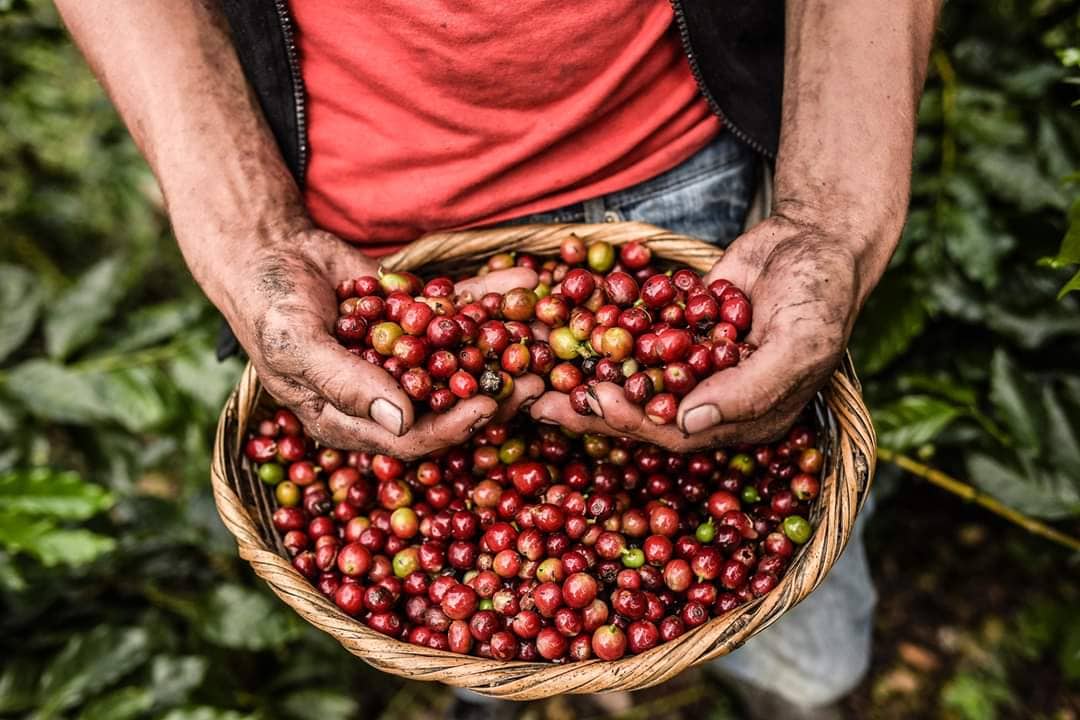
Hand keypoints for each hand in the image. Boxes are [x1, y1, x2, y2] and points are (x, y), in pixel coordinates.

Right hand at [220, 223, 541, 459]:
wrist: (269, 250)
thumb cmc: (268, 307)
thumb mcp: (298, 346)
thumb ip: (347, 383)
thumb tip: (402, 421)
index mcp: (354, 419)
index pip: (411, 439)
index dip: (451, 428)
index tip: (487, 407)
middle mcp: (387, 394)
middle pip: (450, 405)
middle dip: (494, 394)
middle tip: (537, 379)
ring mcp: (407, 356)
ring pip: (463, 359)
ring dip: (504, 348)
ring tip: (544, 335)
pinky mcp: (418, 319)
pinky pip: (459, 313)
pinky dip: (489, 299)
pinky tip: (522, 285)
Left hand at [529, 215, 863, 449]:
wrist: (815, 239)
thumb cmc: (822, 296)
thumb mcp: (799, 344)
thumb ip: (749, 388)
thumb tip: (689, 422)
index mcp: (746, 417)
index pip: (681, 433)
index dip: (636, 421)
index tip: (597, 400)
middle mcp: (713, 399)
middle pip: (645, 414)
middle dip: (596, 409)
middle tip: (545, 400)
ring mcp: (693, 366)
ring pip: (632, 381)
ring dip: (589, 381)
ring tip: (540, 380)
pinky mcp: (677, 332)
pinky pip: (635, 342)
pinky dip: (602, 342)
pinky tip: (562, 339)